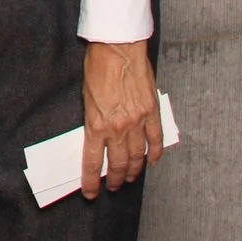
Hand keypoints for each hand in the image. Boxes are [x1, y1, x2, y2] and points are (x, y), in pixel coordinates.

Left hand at [80, 39, 162, 197]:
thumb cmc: (98, 66)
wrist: (118, 48)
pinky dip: (154, 154)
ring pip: (136, 157)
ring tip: (129, 178)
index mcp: (96, 124)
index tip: (90, 192)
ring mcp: (138, 122)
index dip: (91, 181)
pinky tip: (151, 161)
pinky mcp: (152, 113)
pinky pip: (155, 140)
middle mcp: (118, 127)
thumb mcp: (86, 97)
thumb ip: (91, 120)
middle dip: (114, 179)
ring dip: (132, 170)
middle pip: (117, 164)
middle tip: (112, 186)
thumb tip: (94, 137)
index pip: (92, 162)